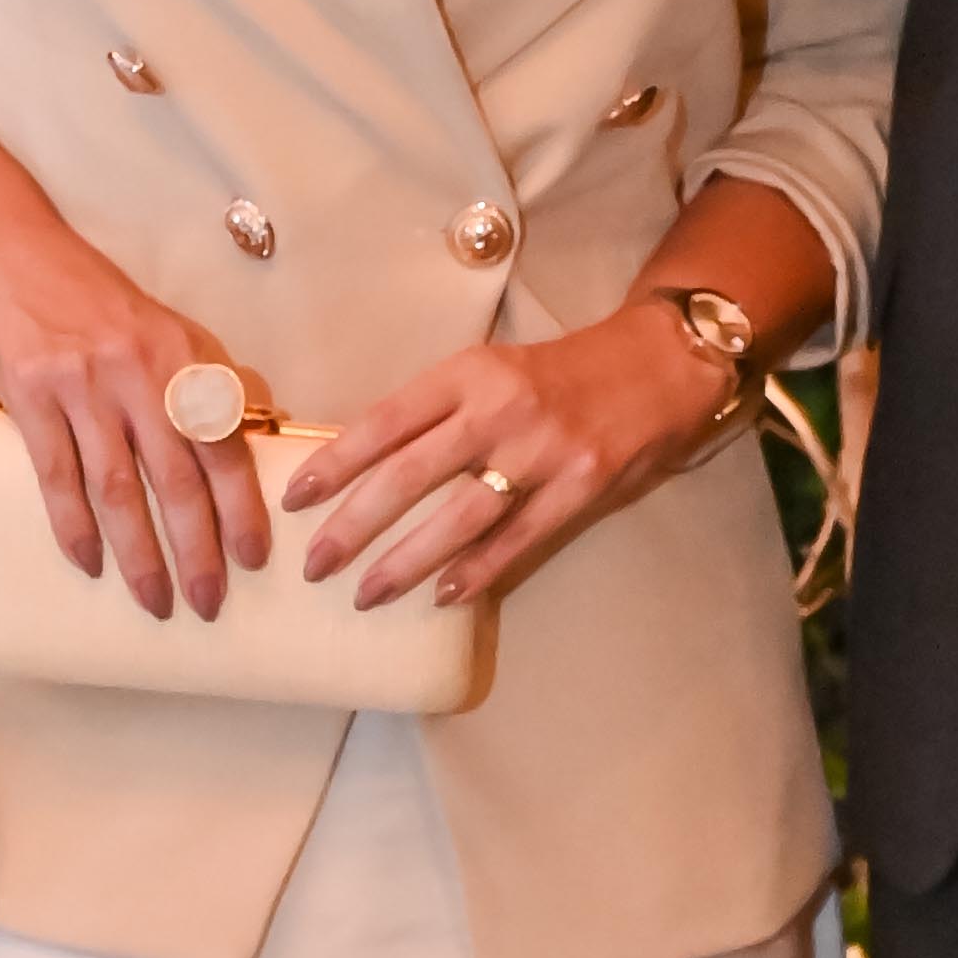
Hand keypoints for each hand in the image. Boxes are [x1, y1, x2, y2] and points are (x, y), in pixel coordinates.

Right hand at [0, 108, 270, 624]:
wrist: (17, 265)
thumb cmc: (105, 310)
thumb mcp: (172, 333)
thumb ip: (209, 390)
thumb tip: (251, 454)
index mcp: (185, 360)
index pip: (224, 446)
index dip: (241, 508)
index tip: (254, 560)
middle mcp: (138, 376)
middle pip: (176, 479)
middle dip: (197, 549)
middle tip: (209, 603)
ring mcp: (82, 389)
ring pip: (118, 489)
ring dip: (139, 553)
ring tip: (155, 601)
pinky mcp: (31, 400)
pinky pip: (58, 477)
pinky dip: (75, 527)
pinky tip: (90, 564)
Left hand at [284, 303, 731, 610]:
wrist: (660, 362)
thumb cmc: (564, 371)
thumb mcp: (495, 370)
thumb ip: (443, 412)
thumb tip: (369, 467)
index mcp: (471, 373)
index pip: (386, 421)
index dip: (337, 462)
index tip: (297, 498)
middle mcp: (501, 409)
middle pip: (409, 474)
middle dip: (355, 525)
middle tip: (316, 563)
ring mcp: (543, 451)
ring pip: (457, 516)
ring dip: (407, 560)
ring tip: (368, 593)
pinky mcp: (581, 486)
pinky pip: (518, 538)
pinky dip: (478, 570)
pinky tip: (444, 595)